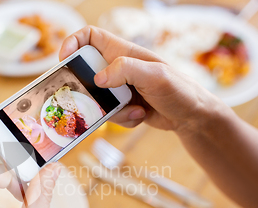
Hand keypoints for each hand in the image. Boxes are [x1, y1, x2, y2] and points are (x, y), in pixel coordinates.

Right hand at [59, 26, 227, 132]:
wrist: (193, 117)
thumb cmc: (180, 90)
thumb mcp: (155, 76)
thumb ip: (126, 70)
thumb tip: (98, 78)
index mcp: (122, 53)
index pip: (90, 37)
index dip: (73, 43)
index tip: (64, 60)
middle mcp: (118, 68)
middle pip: (86, 73)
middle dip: (89, 90)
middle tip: (95, 100)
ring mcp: (119, 88)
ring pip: (97, 99)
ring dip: (112, 110)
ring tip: (135, 109)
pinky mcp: (122, 106)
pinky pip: (109, 114)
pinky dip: (124, 119)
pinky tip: (142, 115)